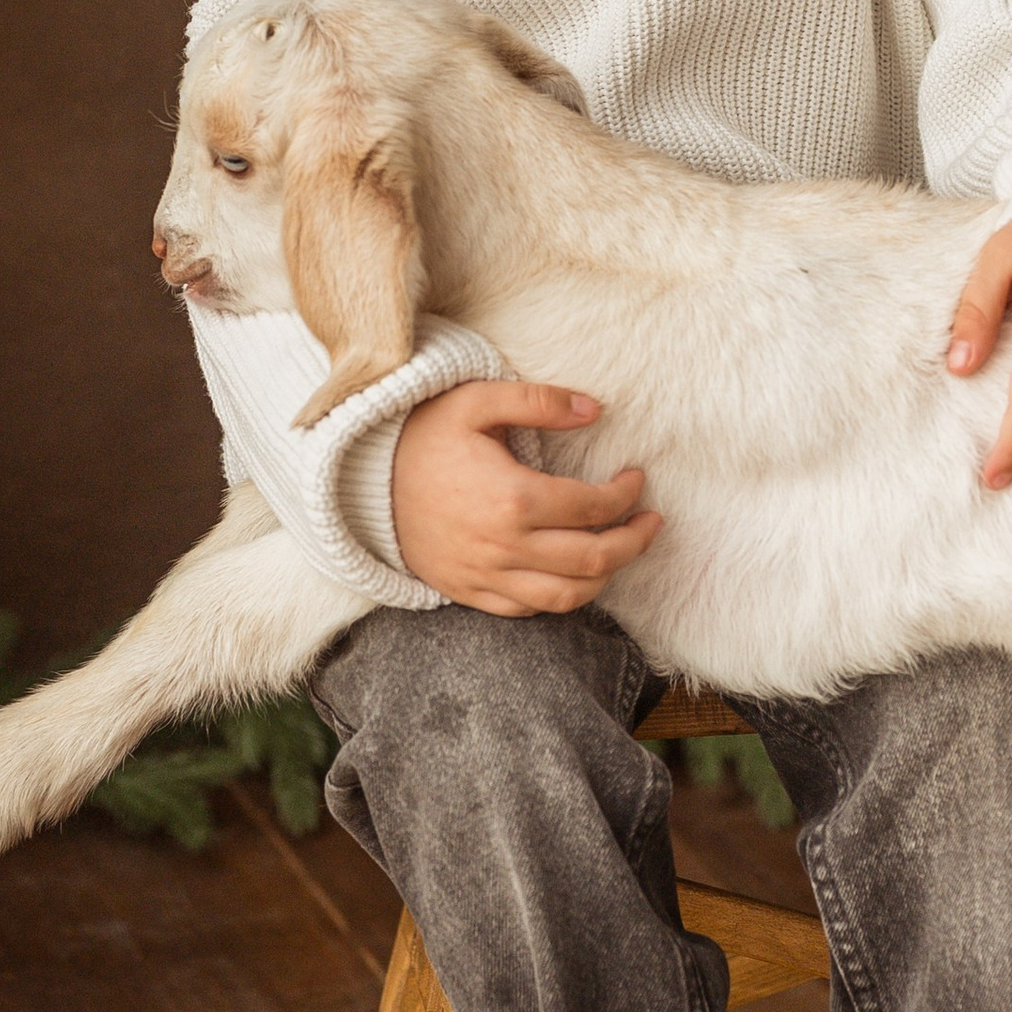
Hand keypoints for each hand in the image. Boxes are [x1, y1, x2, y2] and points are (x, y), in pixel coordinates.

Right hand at [389, 379, 660, 614]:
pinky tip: (574, 574)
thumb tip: (595, 408)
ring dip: (605, 577)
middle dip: (633, 541)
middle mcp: (504, 546)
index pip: (593, 507)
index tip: (637, 480)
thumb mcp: (476, 401)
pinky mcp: (470, 594)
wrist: (361, 483)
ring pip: (568, 596)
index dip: (626, 495)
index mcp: (513, 498)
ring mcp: (486, 577)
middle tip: (650, 522)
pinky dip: (562, 598)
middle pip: (593, 559)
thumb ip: (538, 401)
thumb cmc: (423, 436)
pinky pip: (529, 610)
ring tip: (621, 551)